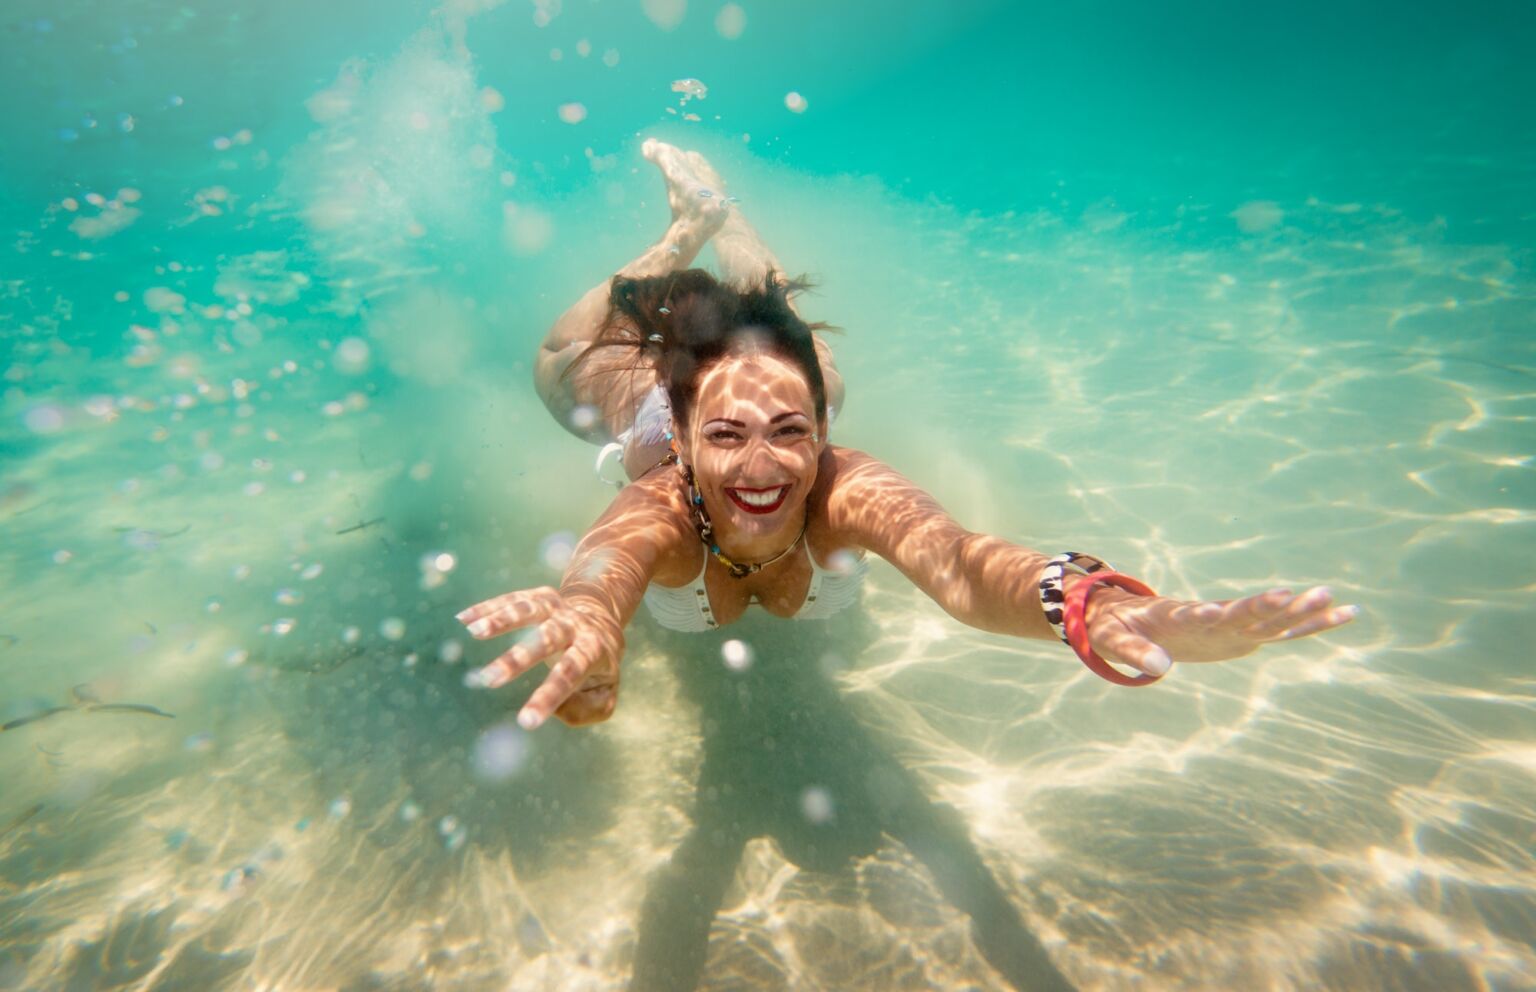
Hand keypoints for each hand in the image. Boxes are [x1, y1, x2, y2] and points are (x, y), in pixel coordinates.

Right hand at [456, 586, 624, 728]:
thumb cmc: (597, 669)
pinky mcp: (540, 596)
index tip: (525, 722)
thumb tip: (557, 709)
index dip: (549, 697)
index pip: (570, 674)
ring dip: (502, 619)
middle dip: (518, 658)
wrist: (602, 621)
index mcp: (594, 650)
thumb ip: (587, 710)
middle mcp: (576, 625)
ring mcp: (558, 607)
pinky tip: (462, 620)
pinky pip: (513, 599)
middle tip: (489, 680)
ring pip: (530, 609)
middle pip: (548, 638)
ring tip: (474, 632)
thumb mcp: (604, 695)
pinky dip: (487, 608)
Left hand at [1084, 584, 1358, 676]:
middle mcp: (1214, 616)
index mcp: (1182, 616)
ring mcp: (1233, 624)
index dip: (1224, 612)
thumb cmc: (1119, 628)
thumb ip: (1135, 654)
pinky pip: (1283, 630)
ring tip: (1336, 598)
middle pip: (1249, 611)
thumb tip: (1159, 670)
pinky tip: (1347, 613)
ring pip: (1274, 618)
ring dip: (1302, 611)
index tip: (1251, 602)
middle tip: (1313, 592)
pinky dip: (1312, 624)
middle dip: (1278, 605)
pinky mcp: (1244, 634)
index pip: (1206, 614)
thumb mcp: (1117, 642)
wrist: (1133, 617)